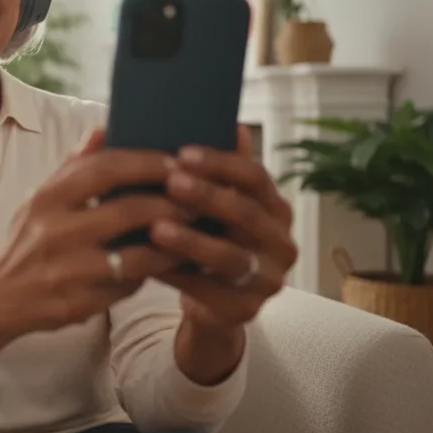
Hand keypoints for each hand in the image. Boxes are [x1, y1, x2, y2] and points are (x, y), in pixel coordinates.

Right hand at [0, 130, 190, 395]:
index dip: (147, 163)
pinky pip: (128, 286)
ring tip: (195, 233)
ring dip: (171, 244)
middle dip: (171, 203)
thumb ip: (74, 167)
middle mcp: (53, 232)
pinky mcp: (77, 303)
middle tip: (200, 198)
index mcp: (46, 198)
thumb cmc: (28, 240)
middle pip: (128, 211)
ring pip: (136, 255)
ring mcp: (66, 271)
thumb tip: (102, 128)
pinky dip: (152, 273)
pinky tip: (171, 263)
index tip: (178, 161)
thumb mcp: (40, 199)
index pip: (105, 169)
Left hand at [151, 125, 297, 331]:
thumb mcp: (212, 206)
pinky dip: (180, 278)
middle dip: (207, 196)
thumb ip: (215, 171)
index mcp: (273, 208)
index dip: (221, 164)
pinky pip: (211, 292)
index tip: (182, 153)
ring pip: (230, 256)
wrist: (211, 303)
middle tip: (170, 182)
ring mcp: (269, 278)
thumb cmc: (208, 240)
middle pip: (246, 214)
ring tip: (157, 228)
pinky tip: (151, 265)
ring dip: (192, 241)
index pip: (255, 178)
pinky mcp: (247, 309)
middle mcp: (281, 241)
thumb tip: (229, 123)